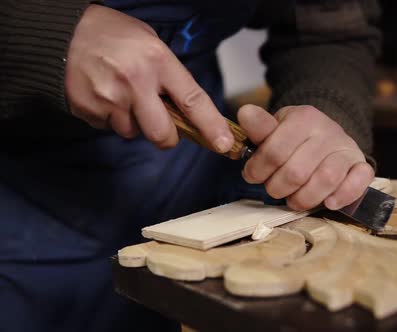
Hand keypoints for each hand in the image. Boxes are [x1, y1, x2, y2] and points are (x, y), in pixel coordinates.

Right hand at [65, 5, 233, 150]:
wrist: (63, 33)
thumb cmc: (114, 36)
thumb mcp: (151, 44)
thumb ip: (170, 77)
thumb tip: (189, 110)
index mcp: (157, 61)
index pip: (193, 101)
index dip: (211, 126)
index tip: (224, 144)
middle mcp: (135, 82)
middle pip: (163, 134)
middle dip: (167, 137)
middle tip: (162, 125)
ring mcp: (109, 99)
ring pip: (134, 133)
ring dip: (133, 122)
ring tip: (122, 94)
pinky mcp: (88, 110)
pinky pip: (109, 127)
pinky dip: (110, 118)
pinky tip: (104, 95)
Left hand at [238, 104, 373, 210]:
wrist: (327, 134)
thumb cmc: (295, 137)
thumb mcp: (275, 128)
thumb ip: (260, 128)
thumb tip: (245, 113)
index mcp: (303, 118)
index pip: (275, 151)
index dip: (258, 170)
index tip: (252, 176)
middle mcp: (328, 130)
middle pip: (297, 171)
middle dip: (278, 188)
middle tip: (273, 189)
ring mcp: (346, 148)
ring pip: (326, 179)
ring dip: (304, 198)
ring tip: (294, 200)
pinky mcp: (361, 164)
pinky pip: (359, 181)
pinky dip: (343, 195)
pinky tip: (329, 203)